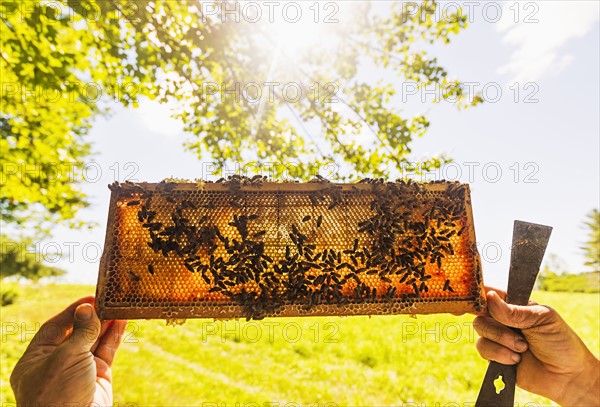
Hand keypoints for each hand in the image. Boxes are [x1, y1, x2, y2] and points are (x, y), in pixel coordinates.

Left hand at [10, 296, 126, 405]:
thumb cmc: (59, 395)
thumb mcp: (67, 357)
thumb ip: (81, 331)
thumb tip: (87, 307)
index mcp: (36, 359)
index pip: (54, 327)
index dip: (73, 311)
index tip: (91, 298)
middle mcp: (57, 363)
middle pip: (76, 332)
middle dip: (92, 315)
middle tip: (107, 299)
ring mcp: (79, 369)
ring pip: (94, 340)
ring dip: (106, 323)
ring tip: (118, 305)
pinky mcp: (98, 376)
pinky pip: (107, 351)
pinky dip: (115, 335)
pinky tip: (122, 321)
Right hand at [473, 289, 599, 405]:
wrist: (567, 376)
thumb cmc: (560, 342)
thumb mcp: (542, 319)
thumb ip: (514, 311)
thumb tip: (489, 297)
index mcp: (514, 304)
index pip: (490, 292)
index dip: (481, 294)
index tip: (483, 302)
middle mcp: (502, 319)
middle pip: (479, 313)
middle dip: (497, 327)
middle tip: (520, 338)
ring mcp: (497, 337)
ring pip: (480, 331)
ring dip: (501, 341)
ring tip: (523, 349)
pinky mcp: (495, 355)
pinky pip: (483, 349)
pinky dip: (499, 354)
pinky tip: (516, 360)